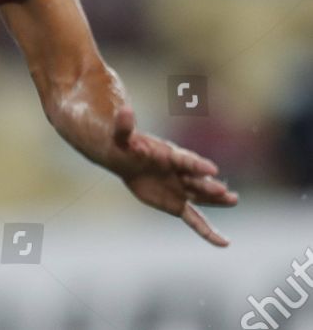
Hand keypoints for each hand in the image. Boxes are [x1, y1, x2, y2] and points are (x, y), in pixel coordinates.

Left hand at [97, 107, 237, 245]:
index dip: (197, 165)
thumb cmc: (125, 144)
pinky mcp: (177, 204)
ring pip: (201, 197)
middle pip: (197, 180)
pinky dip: (208, 232)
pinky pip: (194, 219)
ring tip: (233, 200)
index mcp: (170, 155)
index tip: (212, 169)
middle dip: (209, 186)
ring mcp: (181, 189)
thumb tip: (124, 109)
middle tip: (224, 192)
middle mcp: (180, 172)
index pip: (186, 160)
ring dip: (216, 201)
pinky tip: (224, 243)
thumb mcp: (121, 136)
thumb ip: (124, 126)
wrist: (125, 158)